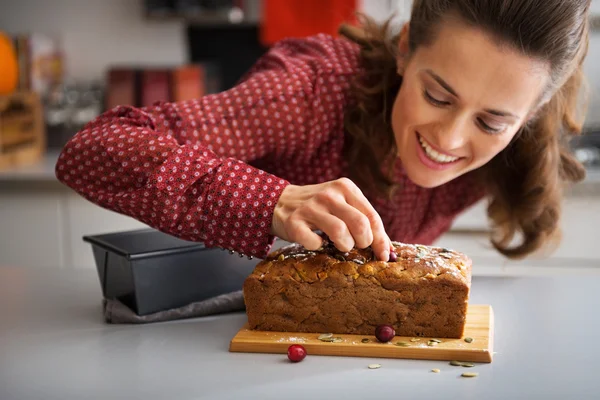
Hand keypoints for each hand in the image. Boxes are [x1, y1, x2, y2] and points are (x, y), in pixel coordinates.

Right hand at [270, 178, 391, 260]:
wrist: (279, 202)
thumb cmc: (320, 208)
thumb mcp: (342, 205)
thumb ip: (364, 221)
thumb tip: (388, 251)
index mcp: (345, 187)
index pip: (372, 216)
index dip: (381, 240)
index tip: (383, 256)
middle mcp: (329, 194)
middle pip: (360, 224)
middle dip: (363, 242)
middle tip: (355, 245)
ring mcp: (310, 207)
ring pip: (340, 233)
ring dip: (344, 245)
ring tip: (339, 244)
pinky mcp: (293, 222)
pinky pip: (314, 243)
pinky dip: (318, 247)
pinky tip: (317, 241)